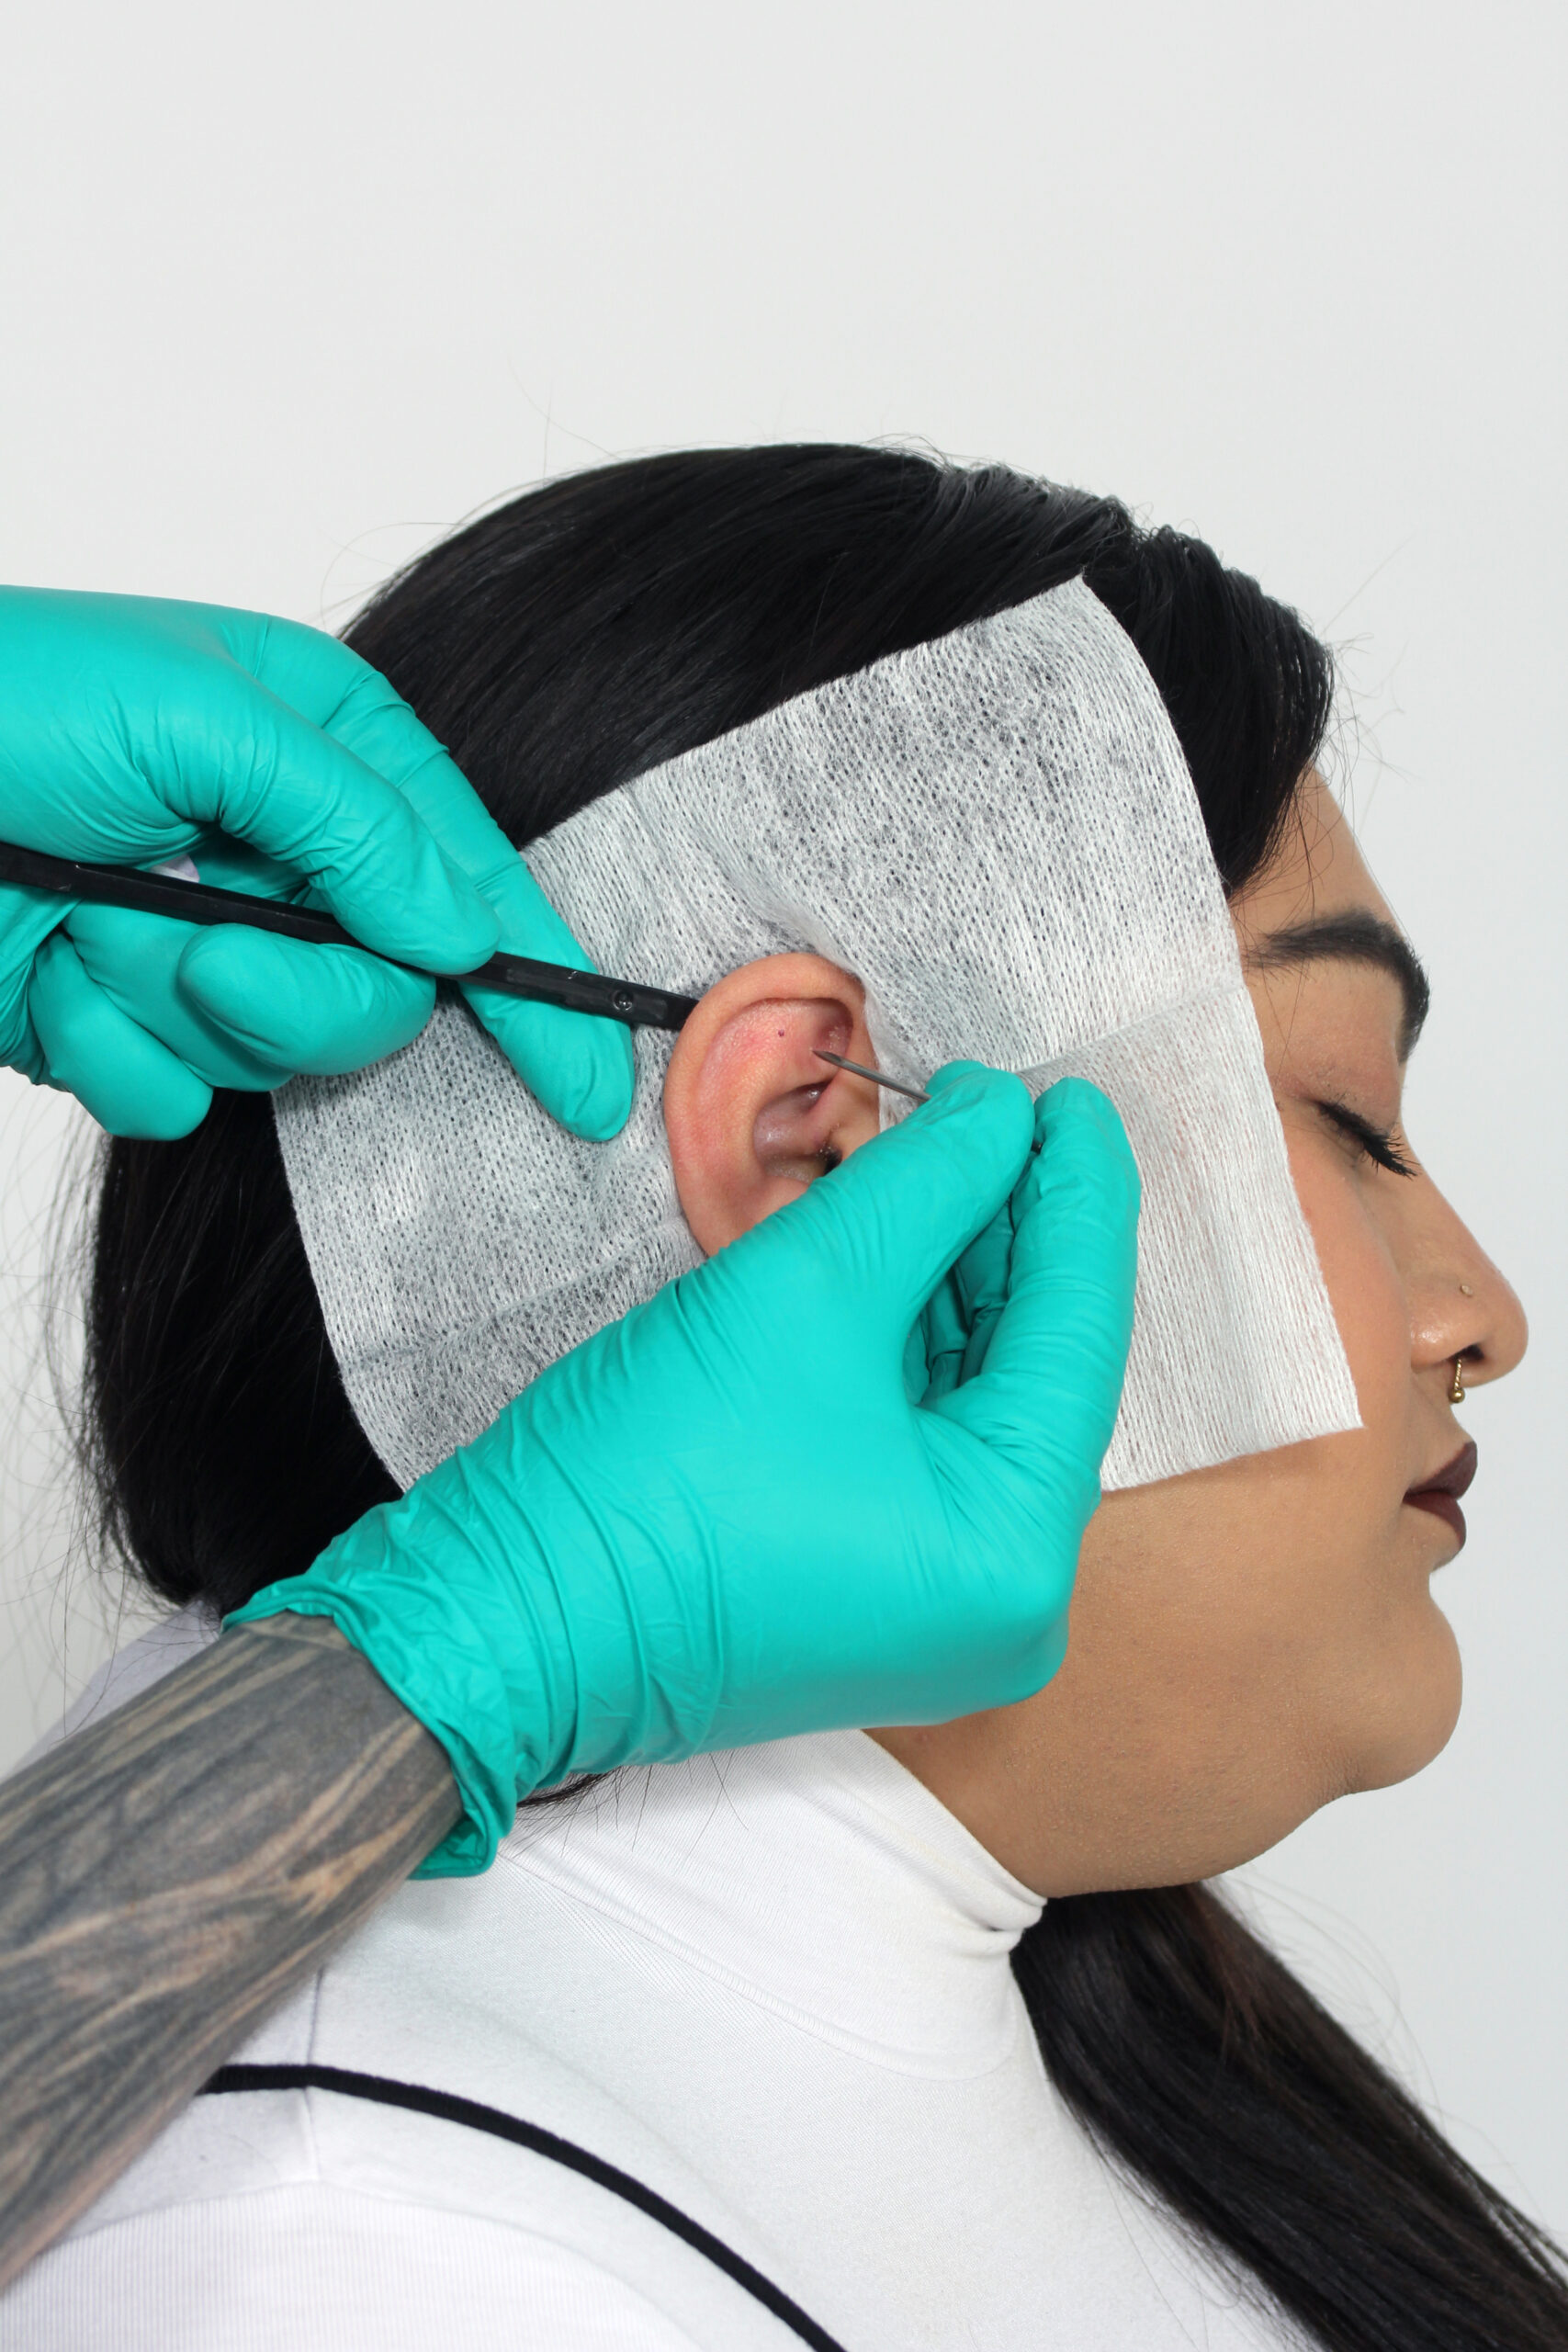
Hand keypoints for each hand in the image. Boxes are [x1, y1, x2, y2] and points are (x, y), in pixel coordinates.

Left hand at [0, 588, 632, 1138]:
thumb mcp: (200, 718)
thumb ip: (354, 823)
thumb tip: (461, 933)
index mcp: (323, 753)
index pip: (467, 878)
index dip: (534, 982)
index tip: (588, 1081)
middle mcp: (280, 855)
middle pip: (385, 993)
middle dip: (302, 997)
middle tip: (210, 960)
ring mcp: (205, 946)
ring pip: (281, 1057)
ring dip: (178, 1009)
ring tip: (93, 931)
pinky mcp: (128, 1021)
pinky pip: (174, 1097)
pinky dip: (106, 1050)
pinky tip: (47, 983)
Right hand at [231, 1067, 1138, 1871]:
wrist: (493, 1618)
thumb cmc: (640, 1478)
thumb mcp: (805, 1291)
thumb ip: (926, 1188)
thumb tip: (998, 1115)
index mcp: (1015, 1550)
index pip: (1080, 1330)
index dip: (1075, 1192)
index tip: (1066, 1093)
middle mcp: (1005, 1599)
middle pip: (1035, 1366)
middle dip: (1011, 1228)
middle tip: (996, 1109)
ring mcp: (937, 1604)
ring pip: (976, 1398)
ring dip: (957, 1276)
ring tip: (944, 1155)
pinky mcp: (870, 1588)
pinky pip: (922, 1440)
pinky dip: (910, 1342)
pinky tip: (897, 1244)